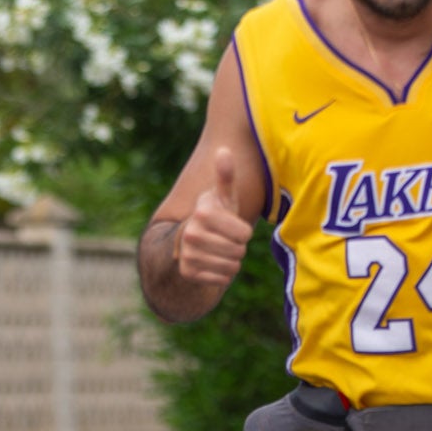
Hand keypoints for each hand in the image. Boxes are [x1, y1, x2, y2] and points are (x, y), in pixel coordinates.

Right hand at [175, 146, 253, 284]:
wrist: (190, 242)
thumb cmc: (216, 216)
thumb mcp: (223, 197)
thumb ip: (226, 176)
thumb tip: (224, 150)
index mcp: (203, 212)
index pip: (244, 234)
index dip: (243, 232)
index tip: (232, 227)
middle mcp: (191, 233)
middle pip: (238, 251)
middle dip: (238, 248)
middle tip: (226, 241)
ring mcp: (187, 254)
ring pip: (231, 266)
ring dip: (231, 262)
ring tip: (220, 252)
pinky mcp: (188, 272)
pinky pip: (221, 280)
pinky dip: (222, 275)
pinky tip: (213, 265)